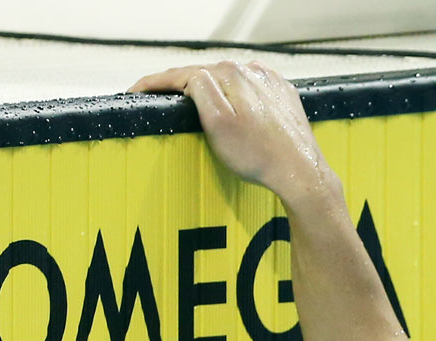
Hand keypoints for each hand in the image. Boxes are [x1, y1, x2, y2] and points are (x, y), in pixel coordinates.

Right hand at [129, 61, 332, 201]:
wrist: (300, 173)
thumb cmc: (258, 155)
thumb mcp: (216, 122)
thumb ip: (198, 90)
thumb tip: (190, 75)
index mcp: (232, 74)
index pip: (183, 74)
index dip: (155, 83)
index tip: (136, 91)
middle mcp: (253, 72)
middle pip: (206, 76)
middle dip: (182, 86)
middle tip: (158, 98)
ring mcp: (271, 83)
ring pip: (229, 83)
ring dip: (210, 91)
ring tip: (190, 104)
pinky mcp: (284, 97)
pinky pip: (251, 91)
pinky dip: (236, 97)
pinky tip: (231, 108)